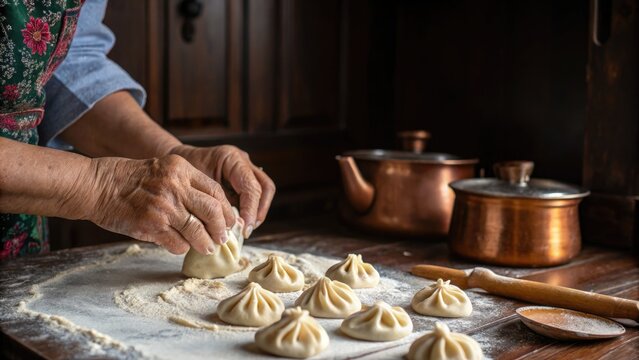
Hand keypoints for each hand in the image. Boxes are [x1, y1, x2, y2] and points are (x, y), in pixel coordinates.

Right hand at [87, 155, 235, 253]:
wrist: (97, 185)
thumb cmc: (129, 179)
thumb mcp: (163, 169)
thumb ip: (186, 184)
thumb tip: (211, 210)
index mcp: (181, 169)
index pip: (215, 191)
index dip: (226, 209)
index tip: (228, 220)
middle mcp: (176, 186)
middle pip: (212, 211)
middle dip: (221, 228)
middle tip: (222, 237)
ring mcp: (164, 207)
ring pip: (198, 231)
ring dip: (206, 243)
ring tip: (208, 247)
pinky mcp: (152, 225)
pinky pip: (178, 243)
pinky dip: (183, 247)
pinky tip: (180, 246)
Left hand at [169, 145, 275, 237]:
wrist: (174, 168)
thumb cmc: (181, 176)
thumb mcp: (195, 188)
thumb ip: (214, 203)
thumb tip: (231, 225)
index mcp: (231, 158)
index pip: (250, 186)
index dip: (250, 210)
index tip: (243, 228)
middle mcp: (242, 161)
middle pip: (265, 187)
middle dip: (258, 211)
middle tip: (247, 229)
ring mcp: (245, 169)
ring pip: (265, 190)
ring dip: (258, 212)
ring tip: (246, 229)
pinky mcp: (243, 179)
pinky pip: (256, 194)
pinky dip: (251, 210)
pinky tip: (241, 224)